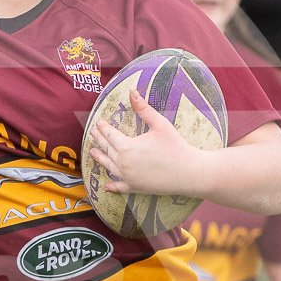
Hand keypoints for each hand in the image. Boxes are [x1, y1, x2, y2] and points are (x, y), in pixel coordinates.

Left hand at [88, 89, 205, 197]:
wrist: (188, 172)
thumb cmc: (175, 146)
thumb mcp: (160, 124)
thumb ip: (143, 109)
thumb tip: (132, 92)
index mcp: (127, 147)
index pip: (110, 135)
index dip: (103, 128)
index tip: (98, 122)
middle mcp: (123, 163)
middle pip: (107, 149)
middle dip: (99, 140)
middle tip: (93, 133)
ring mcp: (127, 177)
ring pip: (109, 166)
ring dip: (100, 159)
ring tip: (92, 153)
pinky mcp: (135, 188)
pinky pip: (119, 187)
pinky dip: (112, 186)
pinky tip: (106, 186)